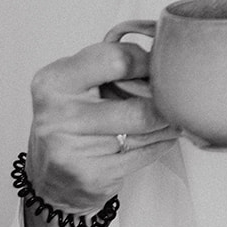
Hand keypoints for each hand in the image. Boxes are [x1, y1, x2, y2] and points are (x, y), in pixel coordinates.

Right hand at [26, 39, 180, 216]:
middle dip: (165, 102)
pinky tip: (157, 138)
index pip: (118, 60)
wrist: (52, 178)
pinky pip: (147, 153)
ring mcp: (72, 149)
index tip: (157, 66)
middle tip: (174, 98)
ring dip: (169, 123)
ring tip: (169, 117)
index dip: (148, 62)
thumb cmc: (74, 119)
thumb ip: (113, 61)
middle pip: (140, 105)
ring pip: (148, 129)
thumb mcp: (79, 81)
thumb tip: (167, 48)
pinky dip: (161, 143)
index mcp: (54, 81)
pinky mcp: (91, 175)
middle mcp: (58, 115)